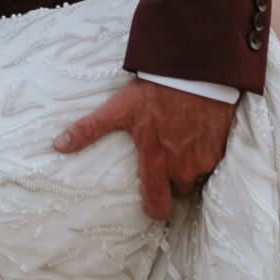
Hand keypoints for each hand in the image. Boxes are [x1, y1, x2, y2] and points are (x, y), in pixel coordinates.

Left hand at [53, 79, 235, 220]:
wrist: (195, 71)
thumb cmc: (155, 90)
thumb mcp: (118, 108)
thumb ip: (89, 129)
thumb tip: (58, 145)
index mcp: (156, 161)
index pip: (158, 205)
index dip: (155, 208)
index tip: (153, 203)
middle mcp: (183, 167)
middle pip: (179, 191)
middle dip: (172, 181)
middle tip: (166, 160)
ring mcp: (205, 159)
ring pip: (197, 176)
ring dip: (191, 166)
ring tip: (182, 143)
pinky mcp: (221, 149)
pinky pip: (214, 162)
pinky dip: (206, 152)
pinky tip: (198, 135)